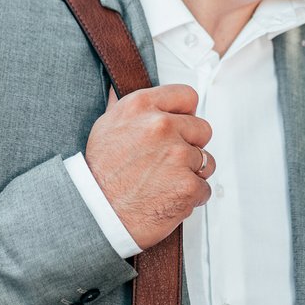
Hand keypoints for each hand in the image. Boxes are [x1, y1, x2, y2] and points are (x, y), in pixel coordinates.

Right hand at [85, 83, 214, 249]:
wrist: (97, 216)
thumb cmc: (100, 176)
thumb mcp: (105, 127)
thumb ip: (123, 106)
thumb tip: (120, 89)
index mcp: (141, 107)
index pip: (186, 96)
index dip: (184, 114)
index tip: (180, 126)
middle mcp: (161, 126)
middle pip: (202, 129)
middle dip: (190, 146)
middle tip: (168, 161)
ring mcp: (177, 155)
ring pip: (206, 160)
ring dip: (191, 173)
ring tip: (165, 182)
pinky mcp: (188, 185)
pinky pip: (204, 189)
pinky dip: (191, 197)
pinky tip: (168, 198)